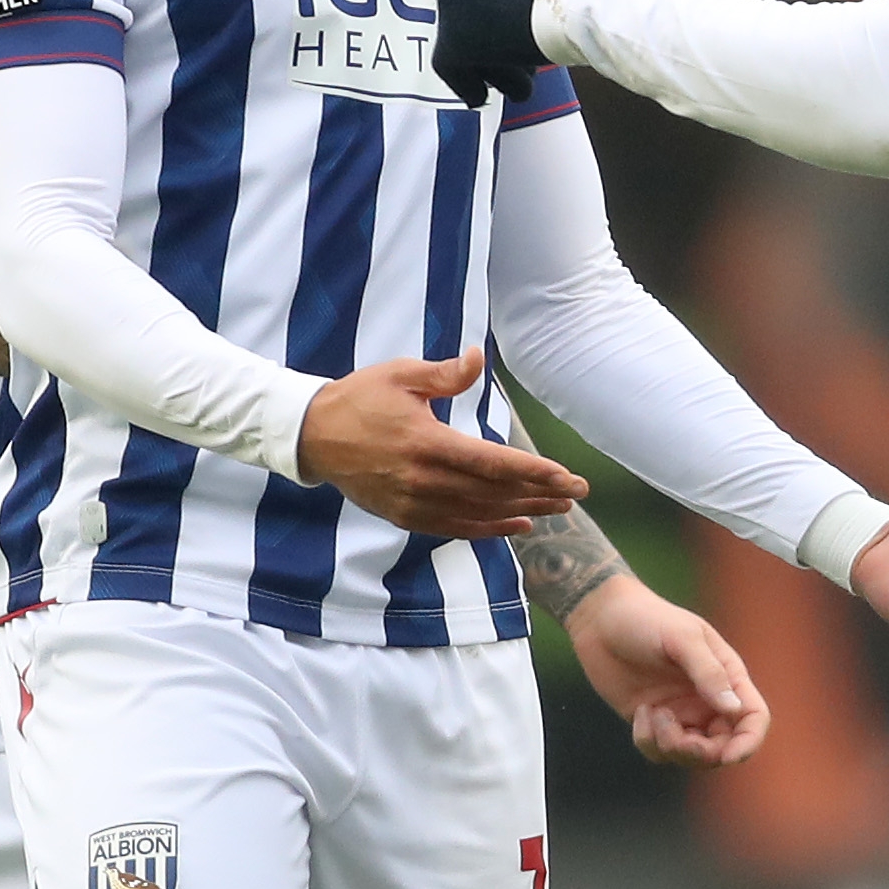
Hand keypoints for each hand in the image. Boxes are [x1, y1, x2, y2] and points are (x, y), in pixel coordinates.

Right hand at [293, 351, 585, 537]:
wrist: (312, 436)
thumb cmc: (360, 398)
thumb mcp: (401, 374)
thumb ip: (445, 374)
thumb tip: (477, 358)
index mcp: (426, 442)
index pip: (492, 463)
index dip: (534, 472)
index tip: (567, 476)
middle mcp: (423, 479)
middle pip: (494, 492)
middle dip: (540, 494)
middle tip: (576, 494)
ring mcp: (413, 502)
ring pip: (479, 514)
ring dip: (521, 512)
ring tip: (556, 510)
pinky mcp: (405, 516)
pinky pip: (455, 528)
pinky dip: (489, 529)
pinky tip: (516, 525)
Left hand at [431, 0, 578, 102]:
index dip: (490, 1)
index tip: (503, 20)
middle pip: (465, 4)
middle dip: (489, 30)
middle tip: (514, 52)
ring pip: (460, 35)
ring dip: (488, 58)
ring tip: (520, 77)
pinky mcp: (453, 39)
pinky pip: (450, 67)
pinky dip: (467, 83)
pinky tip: (482, 97)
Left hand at [565, 572, 766, 767]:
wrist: (599, 619)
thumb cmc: (645, 618)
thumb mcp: (681, 638)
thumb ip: (709, 673)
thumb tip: (734, 709)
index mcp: (726, 676)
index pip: (753, 717)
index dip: (748, 742)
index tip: (729, 756)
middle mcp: (708, 700)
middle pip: (723, 747)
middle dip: (703, 753)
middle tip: (679, 741)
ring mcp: (680, 713)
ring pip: (690, 756)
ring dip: (672, 746)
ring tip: (653, 714)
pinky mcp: (652, 722)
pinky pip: (659, 752)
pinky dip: (648, 741)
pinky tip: (640, 712)